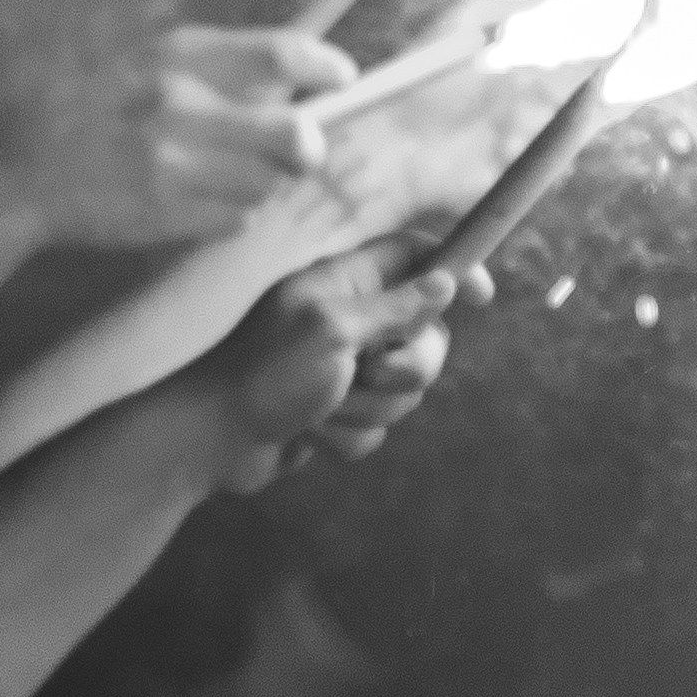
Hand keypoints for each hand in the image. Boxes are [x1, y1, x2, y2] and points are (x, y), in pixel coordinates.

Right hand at [35, 26, 343, 249]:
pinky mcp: (164, 212)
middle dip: (309, 148)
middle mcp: (179, 104)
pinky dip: (231, 215)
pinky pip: (236, 219)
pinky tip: (201, 204)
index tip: (342, 79)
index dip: (325, 68)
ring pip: (268, 184)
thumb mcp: (140, 61)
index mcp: (175, 54)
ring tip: (234, 179)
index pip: (280, 54)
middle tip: (302, 152)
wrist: (14, 170)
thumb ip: (208, 66)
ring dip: (264, 185)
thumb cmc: (83, 108)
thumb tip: (290, 76)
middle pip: (296, 134)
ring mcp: (171, 162)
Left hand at [179, 246, 470, 486]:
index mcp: (345, 285)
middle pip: (425, 336)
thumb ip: (394, 307)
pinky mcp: (337, 412)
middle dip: (407, 368)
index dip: (454, 268)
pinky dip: (347, 437)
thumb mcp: (333, 330)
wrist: (213, 440)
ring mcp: (344, 369)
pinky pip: (377, 428)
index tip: (483, 296)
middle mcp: (349, 321)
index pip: (414, 256)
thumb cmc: (265, 374)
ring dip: (368, 409)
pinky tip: (309, 434)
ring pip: (403, 392)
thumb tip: (445, 281)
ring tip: (321, 407)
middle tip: (371, 373)